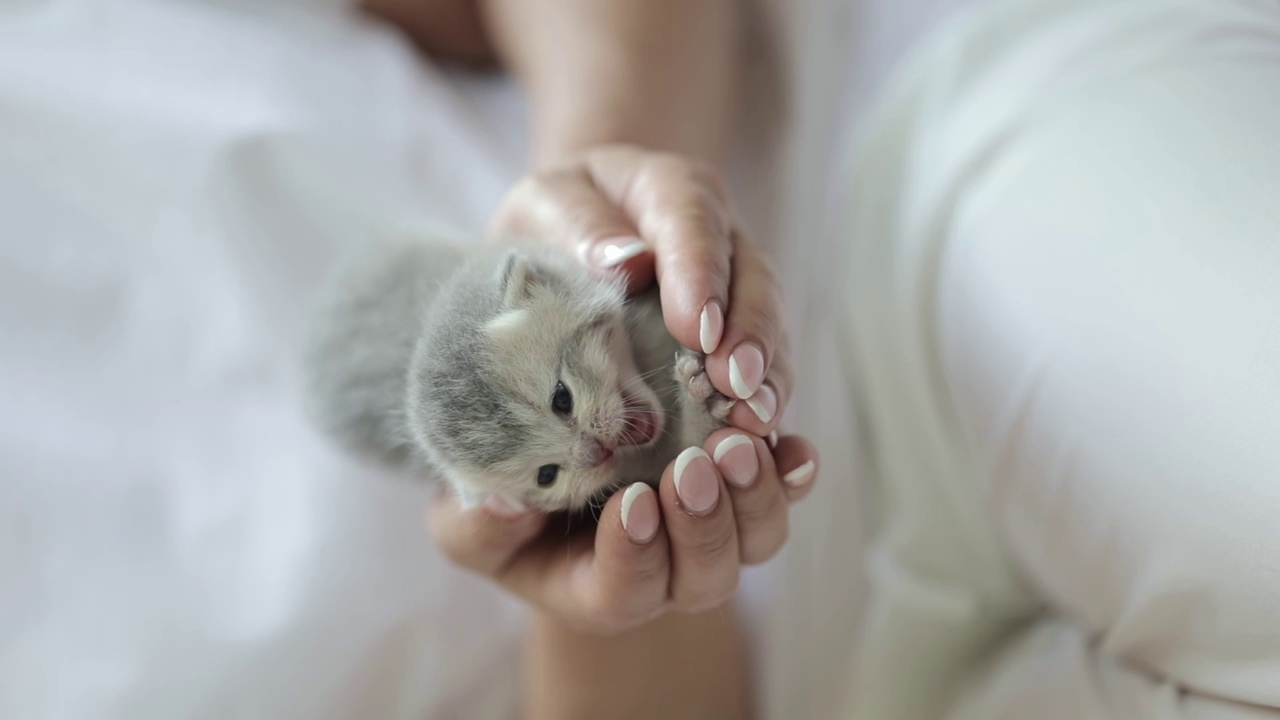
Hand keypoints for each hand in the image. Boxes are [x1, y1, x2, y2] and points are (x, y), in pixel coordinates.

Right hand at [428, 430, 818, 633]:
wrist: (550, 467)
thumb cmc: (506, 510)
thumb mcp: (467, 521)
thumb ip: (480, 526)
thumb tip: (503, 501)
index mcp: (601, 591)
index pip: (629, 591)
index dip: (636, 553)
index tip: (633, 502)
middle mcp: (668, 576)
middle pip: (707, 574)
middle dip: (704, 521)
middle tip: (696, 466)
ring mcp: (712, 535)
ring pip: (755, 539)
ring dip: (754, 495)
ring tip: (737, 443)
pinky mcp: (740, 492)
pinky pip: (783, 496)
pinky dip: (792, 475)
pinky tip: (795, 449)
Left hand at [492, 144, 790, 435]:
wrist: (570, 231)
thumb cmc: (556, 216)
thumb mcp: (547, 202)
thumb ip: (579, 225)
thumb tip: (626, 262)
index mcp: (674, 191)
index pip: (694, 224)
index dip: (701, 276)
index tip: (697, 328)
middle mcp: (722, 240)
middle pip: (753, 281)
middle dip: (749, 334)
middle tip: (734, 382)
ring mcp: (737, 291)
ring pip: (768, 330)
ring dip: (766, 377)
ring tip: (754, 419)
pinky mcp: (734, 338)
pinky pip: (761, 369)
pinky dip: (759, 401)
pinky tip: (753, 436)